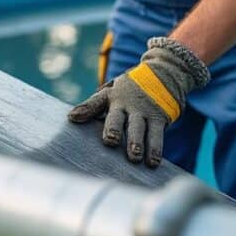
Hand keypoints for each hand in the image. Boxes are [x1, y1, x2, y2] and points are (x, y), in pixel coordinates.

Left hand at [67, 37, 209, 166]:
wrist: (164, 74)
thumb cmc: (129, 90)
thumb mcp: (111, 92)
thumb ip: (93, 105)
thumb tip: (72, 117)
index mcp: (111, 96)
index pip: (95, 101)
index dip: (85, 109)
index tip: (73, 117)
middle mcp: (126, 103)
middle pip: (118, 117)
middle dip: (114, 129)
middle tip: (110, 141)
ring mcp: (143, 110)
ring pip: (139, 128)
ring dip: (137, 143)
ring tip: (135, 157)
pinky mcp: (159, 118)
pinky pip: (157, 135)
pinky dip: (155, 149)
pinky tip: (153, 161)